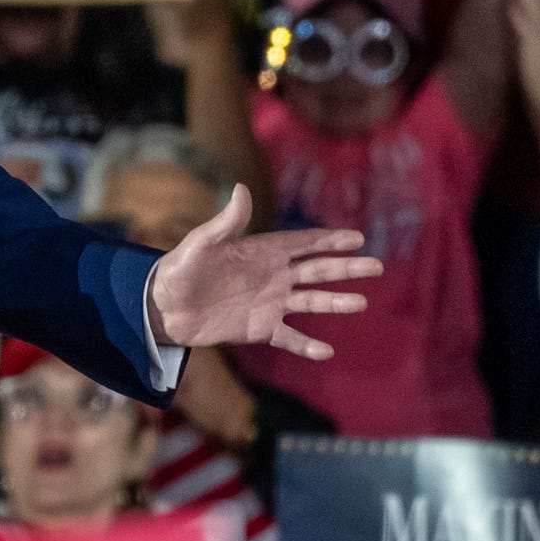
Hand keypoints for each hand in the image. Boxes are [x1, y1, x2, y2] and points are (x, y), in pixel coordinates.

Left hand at [146, 185, 379, 360]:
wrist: (162, 308)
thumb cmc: (179, 271)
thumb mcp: (200, 245)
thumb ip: (225, 222)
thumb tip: (240, 188)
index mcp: (261, 252)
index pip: (303, 244)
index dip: (329, 240)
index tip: (357, 238)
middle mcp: (271, 276)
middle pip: (317, 270)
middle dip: (346, 268)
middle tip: (377, 267)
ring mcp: (268, 302)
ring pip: (310, 302)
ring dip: (335, 303)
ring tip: (361, 303)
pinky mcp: (259, 328)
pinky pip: (289, 337)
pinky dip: (307, 345)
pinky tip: (326, 352)